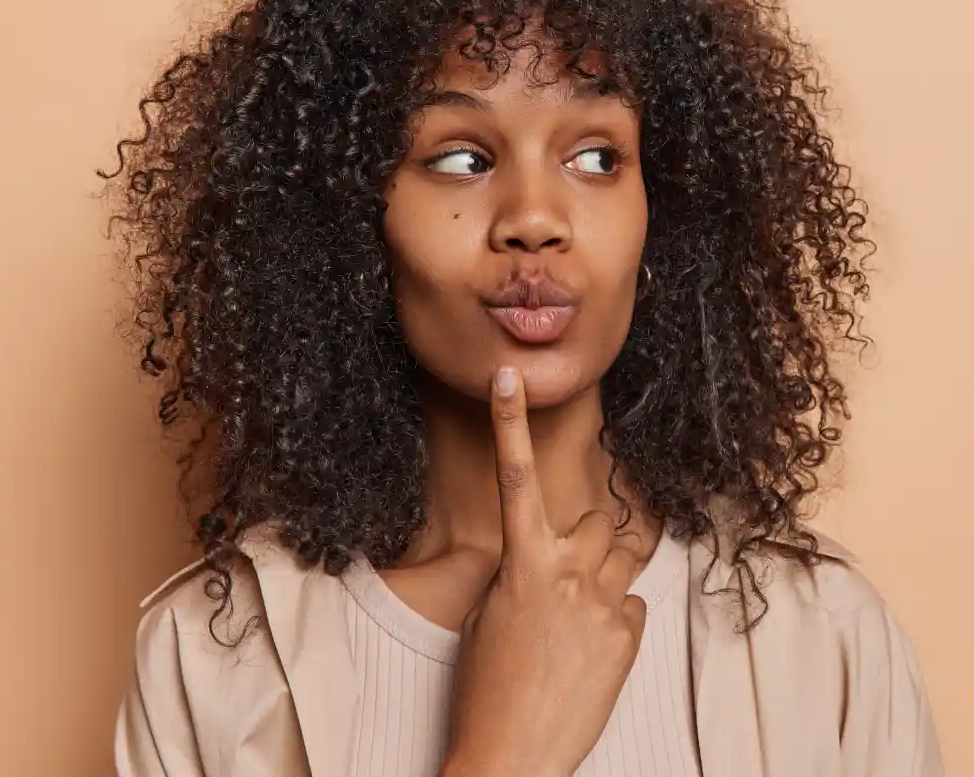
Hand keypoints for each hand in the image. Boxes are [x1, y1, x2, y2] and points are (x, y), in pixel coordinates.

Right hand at [442, 366, 646, 776]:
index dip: (510, 422)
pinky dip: (615, 617)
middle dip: (586, 540)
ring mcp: (604, 605)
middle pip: (597, 522)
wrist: (514, 757)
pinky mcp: (630, 637)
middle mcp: (568, 573)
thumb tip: (548, 557)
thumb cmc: (485, 686)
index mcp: (523, 562)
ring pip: (622, 557)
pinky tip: (590, 649)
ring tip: (577, 615)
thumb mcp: (489, 614)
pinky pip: (632, 605)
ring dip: (604, 574)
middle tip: (564, 577)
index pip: (513, 477)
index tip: (508, 379)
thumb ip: (522, 571)